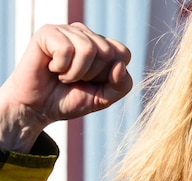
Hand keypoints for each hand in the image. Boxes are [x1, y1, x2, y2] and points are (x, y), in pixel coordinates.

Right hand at [0, 23, 131, 152]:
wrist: (38, 108)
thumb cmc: (70, 99)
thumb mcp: (104, 98)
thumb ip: (121, 85)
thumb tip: (119, 65)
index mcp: (103, 46)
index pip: (123, 53)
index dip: (111, 75)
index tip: (93, 82)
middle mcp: (87, 34)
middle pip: (108, 52)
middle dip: (92, 75)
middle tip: (75, 80)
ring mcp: (68, 31)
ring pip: (89, 49)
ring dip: (75, 73)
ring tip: (63, 76)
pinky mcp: (48, 32)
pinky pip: (66, 49)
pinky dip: (61, 67)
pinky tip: (52, 68)